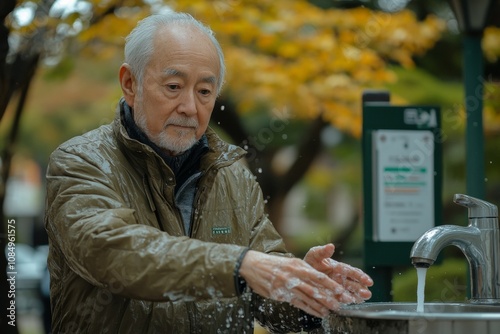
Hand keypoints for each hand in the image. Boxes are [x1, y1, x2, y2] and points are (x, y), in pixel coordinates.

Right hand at [239, 250, 360, 317]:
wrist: (252, 265)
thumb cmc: (273, 264)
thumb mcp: (289, 262)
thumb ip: (303, 269)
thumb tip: (319, 277)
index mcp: (297, 264)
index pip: (317, 275)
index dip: (330, 284)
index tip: (340, 290)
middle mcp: (293, 274)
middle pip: (314, 288)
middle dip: (328, 297)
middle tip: (340, 304)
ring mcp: (286, 285)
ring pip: (307, 297)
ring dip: (320, 305)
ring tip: (330, 311)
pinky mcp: (280, 295)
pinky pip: (298, 303)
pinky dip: (309, 309)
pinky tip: (318, 313)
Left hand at [303, 243, 372, 302]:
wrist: (300, 275)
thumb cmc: (309, 263)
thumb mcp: (314, 255)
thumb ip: (322, 252)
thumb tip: (331, 246)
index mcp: (338, 268)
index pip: (351, 271)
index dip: (360, 276)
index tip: (368, 281)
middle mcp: (340, 278)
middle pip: (353, 284)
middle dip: (361, 288)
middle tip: (367, 293)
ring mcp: (337, 288)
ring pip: (350, 292)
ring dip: (357, 296)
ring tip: (363, 298)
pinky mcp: (332, 296)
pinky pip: (340, 299)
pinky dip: (346, 301)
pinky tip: (352, 303)